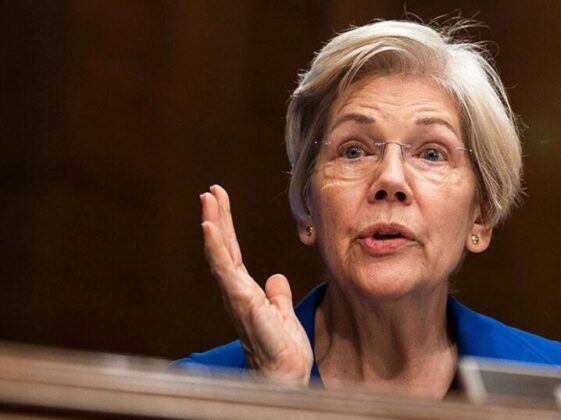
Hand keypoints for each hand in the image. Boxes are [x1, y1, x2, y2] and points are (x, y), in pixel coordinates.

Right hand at [200, 185, 312, 383]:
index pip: (232, 252)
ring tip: (208, 199)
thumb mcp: (283, 315)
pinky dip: (216, 248)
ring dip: (213, 225)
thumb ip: (277, 296)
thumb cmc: (283, 352)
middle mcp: (235, 292)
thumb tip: (276, 278)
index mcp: (245, 292)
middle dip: (217, 218)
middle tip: (211, 190)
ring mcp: (236, 297)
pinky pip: (225, 271)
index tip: (220, 200)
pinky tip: (210, 228)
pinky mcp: (242, 303)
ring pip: (219, 254)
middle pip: (223, 248)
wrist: (286, 376)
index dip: (226, 226)